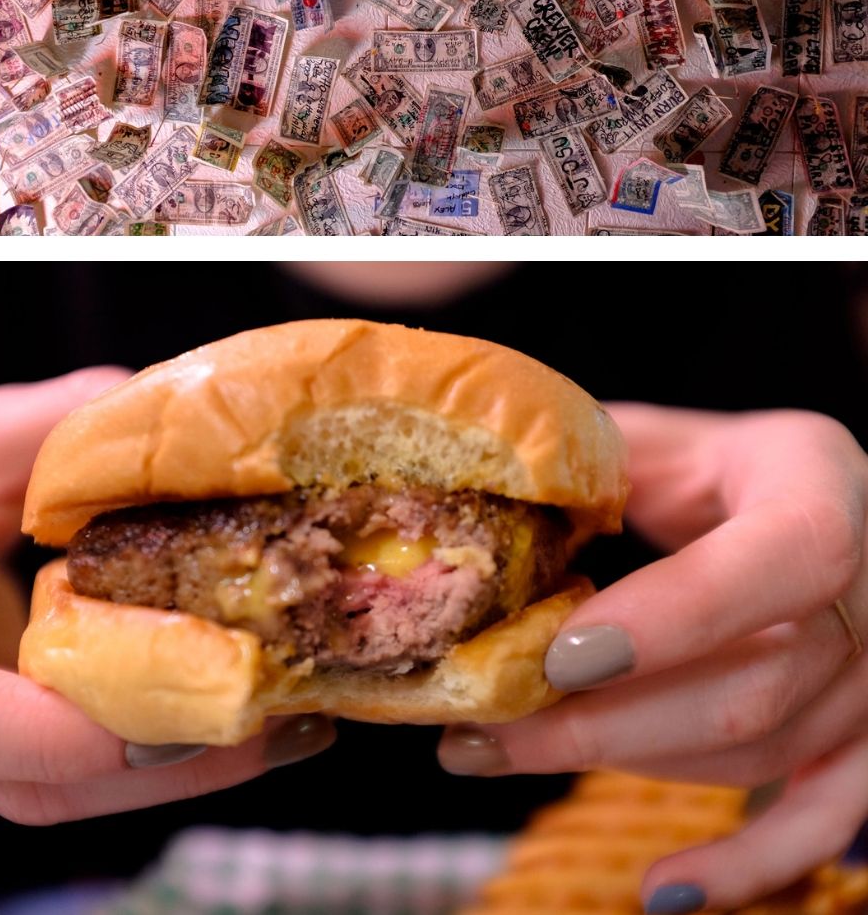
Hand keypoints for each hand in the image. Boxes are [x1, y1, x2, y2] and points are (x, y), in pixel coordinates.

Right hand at [0, 369, 335, 826]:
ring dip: (190, 753)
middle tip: (299, 703)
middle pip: (70, 779)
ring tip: (295, 707)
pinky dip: (156, 737)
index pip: (18, 735)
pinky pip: (78, 765)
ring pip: (81, 786)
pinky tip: (232, 700)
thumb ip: (19, 436)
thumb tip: (128, 402)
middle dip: (193, 750)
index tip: (228, 685)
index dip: (128, 719)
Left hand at [436, 405, 867, 911]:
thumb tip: (480, 490)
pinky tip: (660, 889)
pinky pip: (821, 820)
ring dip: (622, 765)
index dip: (676, 615)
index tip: (562, 656)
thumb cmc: (734, 471)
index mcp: (826, 493)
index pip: (782, 560)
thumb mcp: (678, 440)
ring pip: (760, 750)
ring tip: (495, 752)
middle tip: (480, 725)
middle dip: (601, 718)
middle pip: (751, 685)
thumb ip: (593, 457)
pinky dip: (746, 865)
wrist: (843, 512)